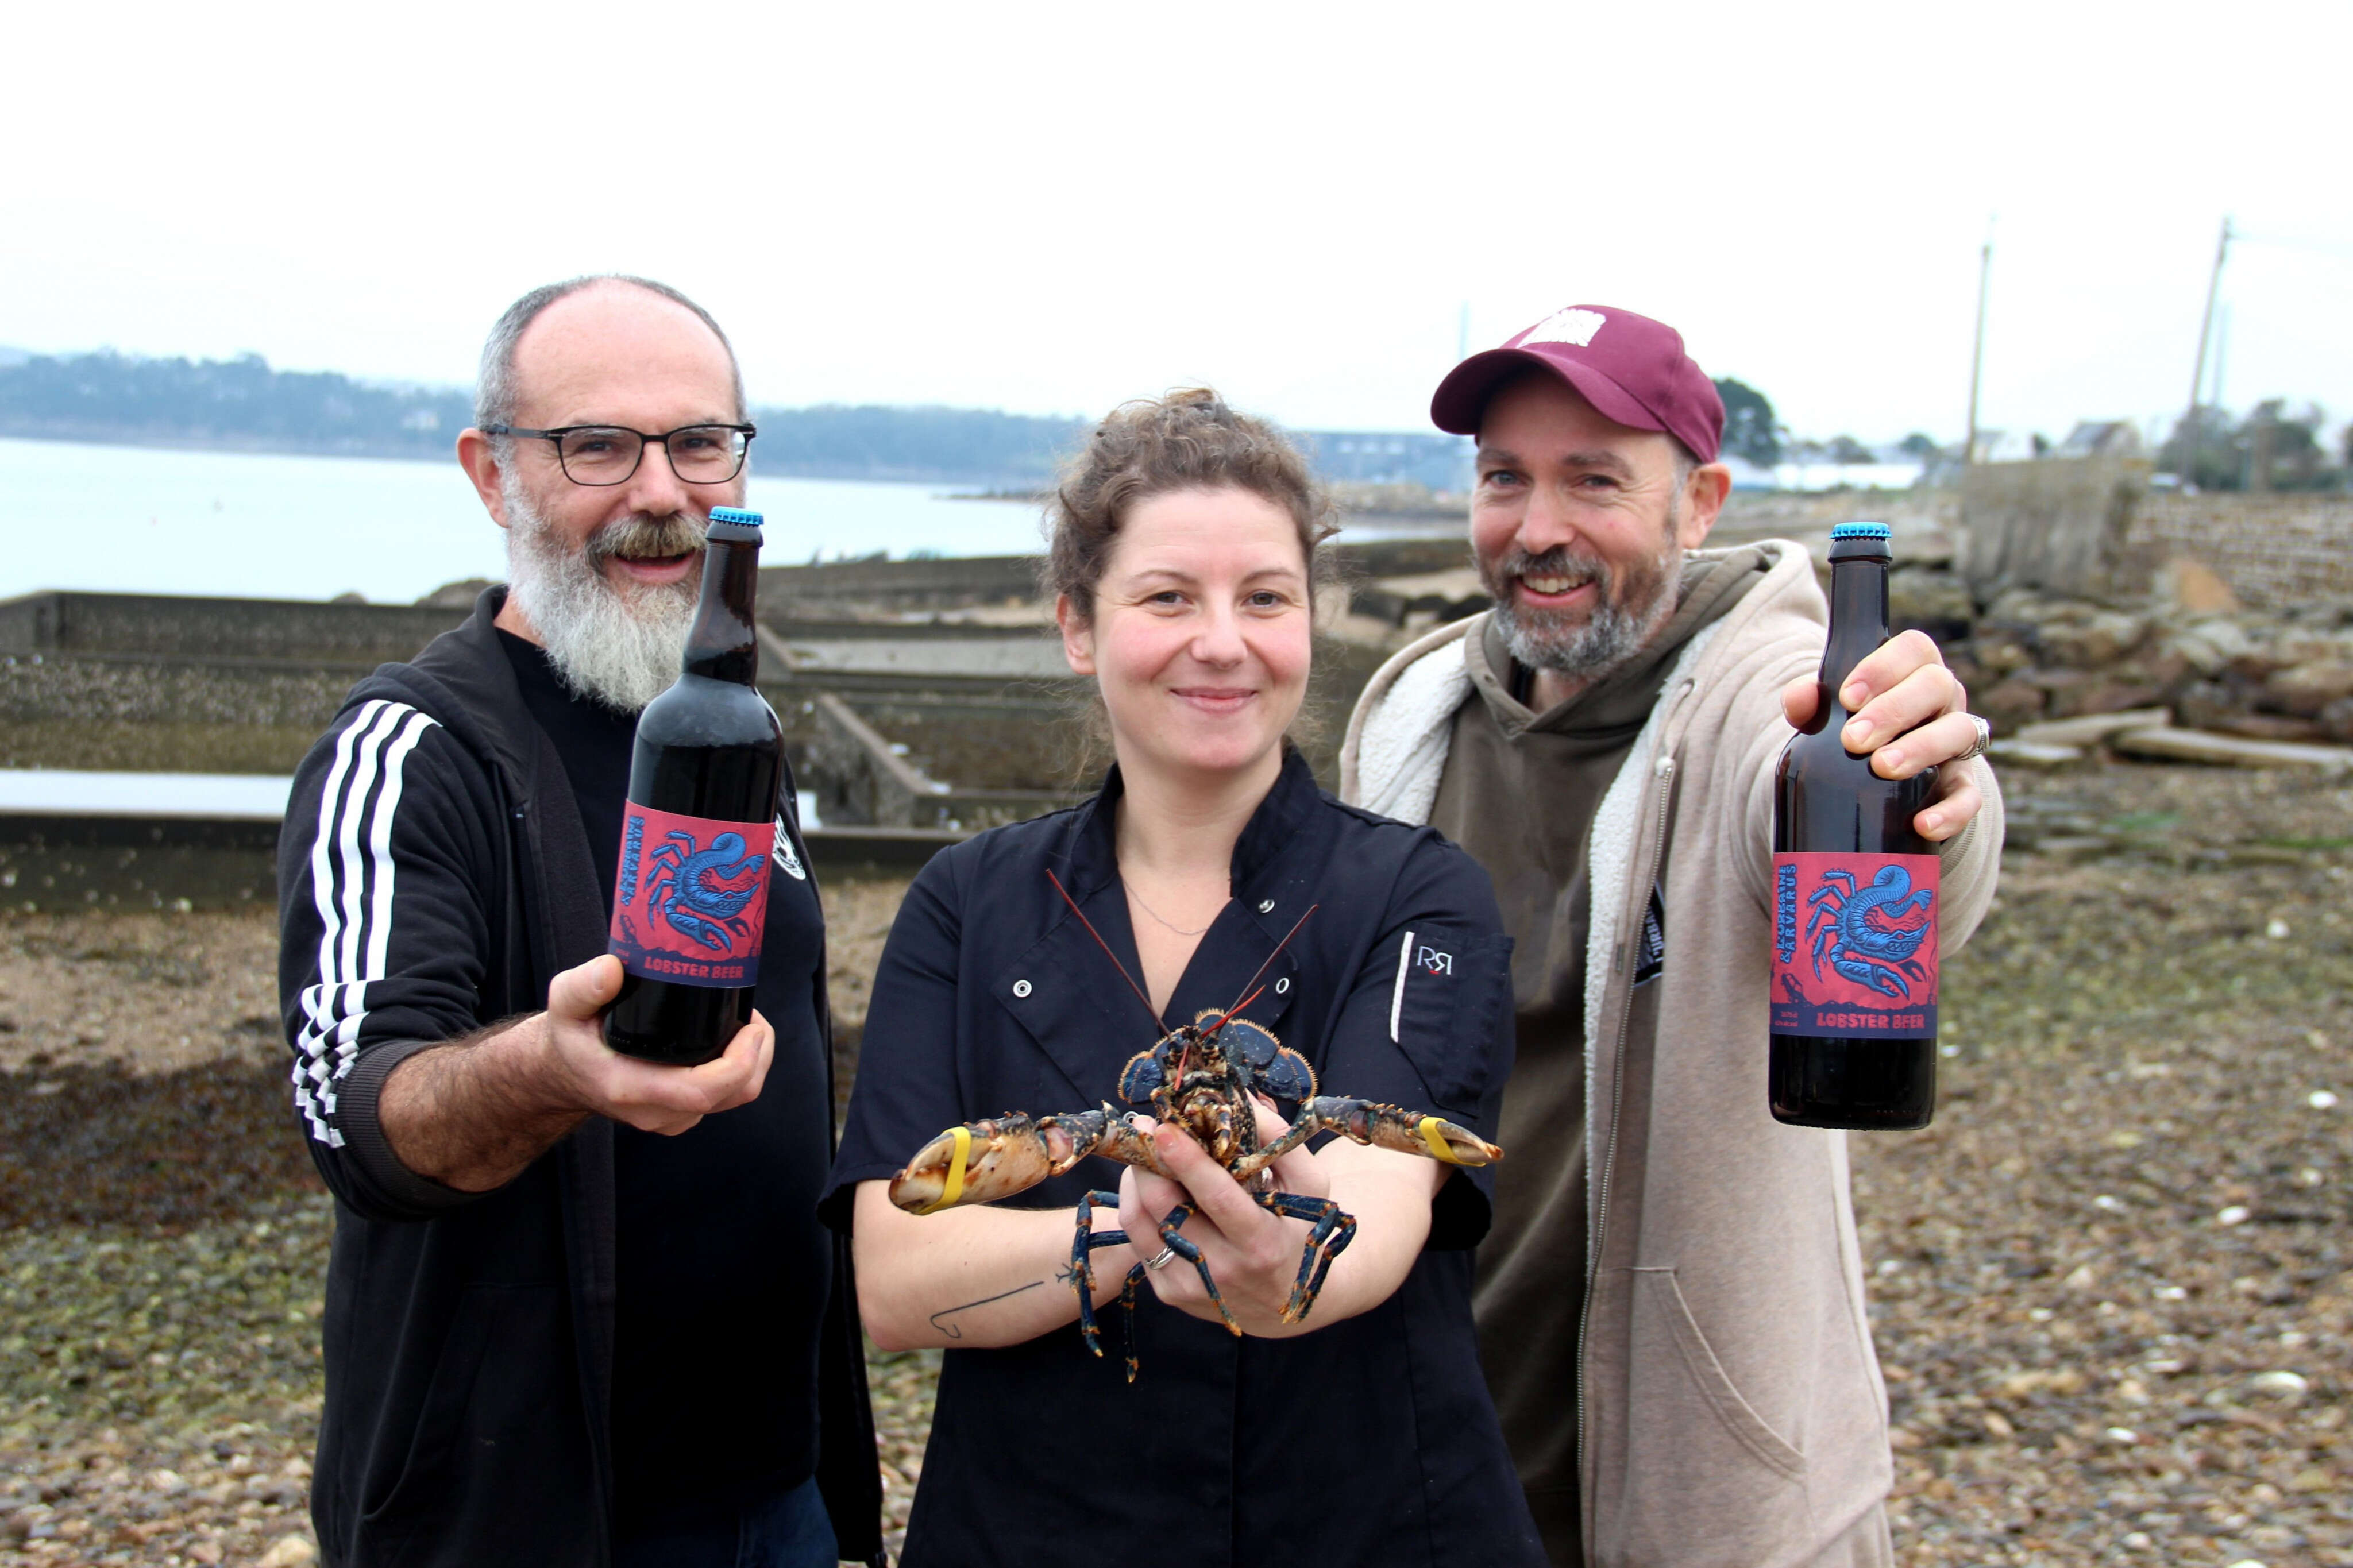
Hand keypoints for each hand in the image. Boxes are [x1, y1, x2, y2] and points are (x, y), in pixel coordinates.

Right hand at [539, 955, 773, 1134]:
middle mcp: (655, 1111)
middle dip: (757, 1055)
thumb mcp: (564, 1004)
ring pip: (735, 1097)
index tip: (751, 1026)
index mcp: (631, 1088)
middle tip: (751, 1014)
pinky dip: (740, 1068)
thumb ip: (582, 987)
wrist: (564, 1070)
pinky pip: (726, 1096)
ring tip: (743, 1021)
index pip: (701, 1091)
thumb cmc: (570, 1034)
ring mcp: (671, 1116)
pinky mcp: (682, 1113)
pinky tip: (730, 1038)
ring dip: (752, 1060)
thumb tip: (612, 970)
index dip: (739, 1063)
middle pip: (732, 1095)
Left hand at [1117, 1101, 1331, 1336]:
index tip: (1165, 1127)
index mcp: (1262, 1243)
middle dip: (1148, 1161)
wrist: (1285, 1300)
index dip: (1188, 1161)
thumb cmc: (1298, 1228)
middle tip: (1145, 1126)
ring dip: (1134, 1179)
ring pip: (1141, 1222)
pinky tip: (1149, 1185)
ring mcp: (1190, 1285)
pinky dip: (1136, 1203)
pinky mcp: (1168, 1292)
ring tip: (1145, 1153)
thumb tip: (1237, 1098)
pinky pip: (1137, 1239)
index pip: (1217, 1198)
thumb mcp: (1307, 1184)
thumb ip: (1277, 1140)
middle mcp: (1223, 1270)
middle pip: (1166, 1208)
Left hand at [1782, 629, 1983, 842]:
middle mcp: (1943, 699)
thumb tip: (1797, 701)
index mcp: (1913, 670)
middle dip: (1893, 711)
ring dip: (1921, 748)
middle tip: (1853, 740)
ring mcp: (1957, 740)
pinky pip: (1970, 796)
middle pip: (1936, 684)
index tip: (1847, 698)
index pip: (1913, 648)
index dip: (1883, 667)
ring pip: (1960, 731)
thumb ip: (1809, 703)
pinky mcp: (1962, 785)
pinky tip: (1922, 823)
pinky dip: (1951, 811)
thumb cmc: (1853, 732)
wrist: (1877, 781)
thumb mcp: (1828, 715)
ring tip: (1882, 768)